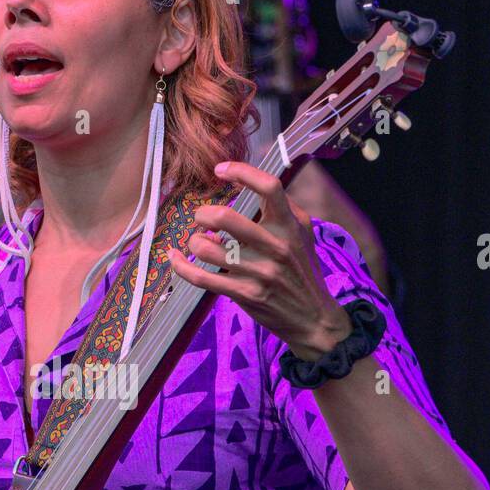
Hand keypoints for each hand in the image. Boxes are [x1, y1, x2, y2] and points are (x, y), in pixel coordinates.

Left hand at [167, 160, 352, 359]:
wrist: (314, 318)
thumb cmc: (303, 271)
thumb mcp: (303, 234)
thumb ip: (281, 209)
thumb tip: (247, 187)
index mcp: (291, 226)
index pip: (269, 187)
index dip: (242, 172)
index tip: (221, 170)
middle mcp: (276, 247)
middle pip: (225, 217)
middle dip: (203, 214)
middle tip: (201, 219)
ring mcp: (259, 272)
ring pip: (208, 248)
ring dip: (194, 242)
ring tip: (198, 242)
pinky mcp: (245, 294)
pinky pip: (202, 277)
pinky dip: (182, 266)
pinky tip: (175, 257)